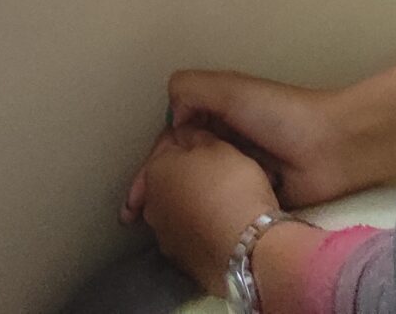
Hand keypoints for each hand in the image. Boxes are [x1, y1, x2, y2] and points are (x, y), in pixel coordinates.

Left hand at [132, 126, 279, 291]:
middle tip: (215, 170)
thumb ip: (196, 135)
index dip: (189, 138)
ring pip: (179, 210)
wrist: (244, 246)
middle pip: (169, 180)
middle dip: (188, 174)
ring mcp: (164, 237)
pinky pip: (191, 234)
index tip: (208, 139)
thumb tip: (184, 133)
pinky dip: (202, 227)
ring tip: (223, 200)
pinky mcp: (181, 261)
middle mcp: (151, 206)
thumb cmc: (230, 187)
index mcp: (156, 171)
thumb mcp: (219, 147)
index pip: (167, 145)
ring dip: (194, 203)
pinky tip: (222, 225)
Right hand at [140, 69, 359, 211]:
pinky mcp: (255, 195)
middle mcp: (225, 141)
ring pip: (201, 188)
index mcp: (217, 113)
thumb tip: (170, 119)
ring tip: (157, 229)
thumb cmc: (280, 115)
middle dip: (158, 189)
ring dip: (180, 204)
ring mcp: (240, 171)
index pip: (173, 139)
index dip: (152, 164)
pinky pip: (225, 205)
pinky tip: (190, 232)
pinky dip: (208, 214)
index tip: (137, 193)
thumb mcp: (232, 90)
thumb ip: (193, 89)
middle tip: (137, 216)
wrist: (332, 149)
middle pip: (182, 167)